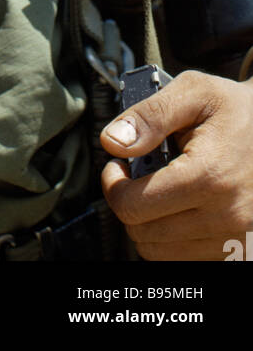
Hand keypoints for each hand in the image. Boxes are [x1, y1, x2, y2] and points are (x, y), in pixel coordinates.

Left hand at [100, 69, 252, 259]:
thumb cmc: (238, 110)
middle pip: (143, 234)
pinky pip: (188, 258)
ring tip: (159, 189)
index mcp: (209, 177)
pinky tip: (180, 206)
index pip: (133, 206)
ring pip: (162, 252)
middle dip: (128, 202)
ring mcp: (236, 239)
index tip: (118, 166)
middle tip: (135, 176)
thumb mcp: (195, 93)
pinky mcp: (241, 250)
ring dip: (150, 222)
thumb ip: (149, 116)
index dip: (113, 184)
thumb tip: (112, 142)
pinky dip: (174, 236)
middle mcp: (226, 217)